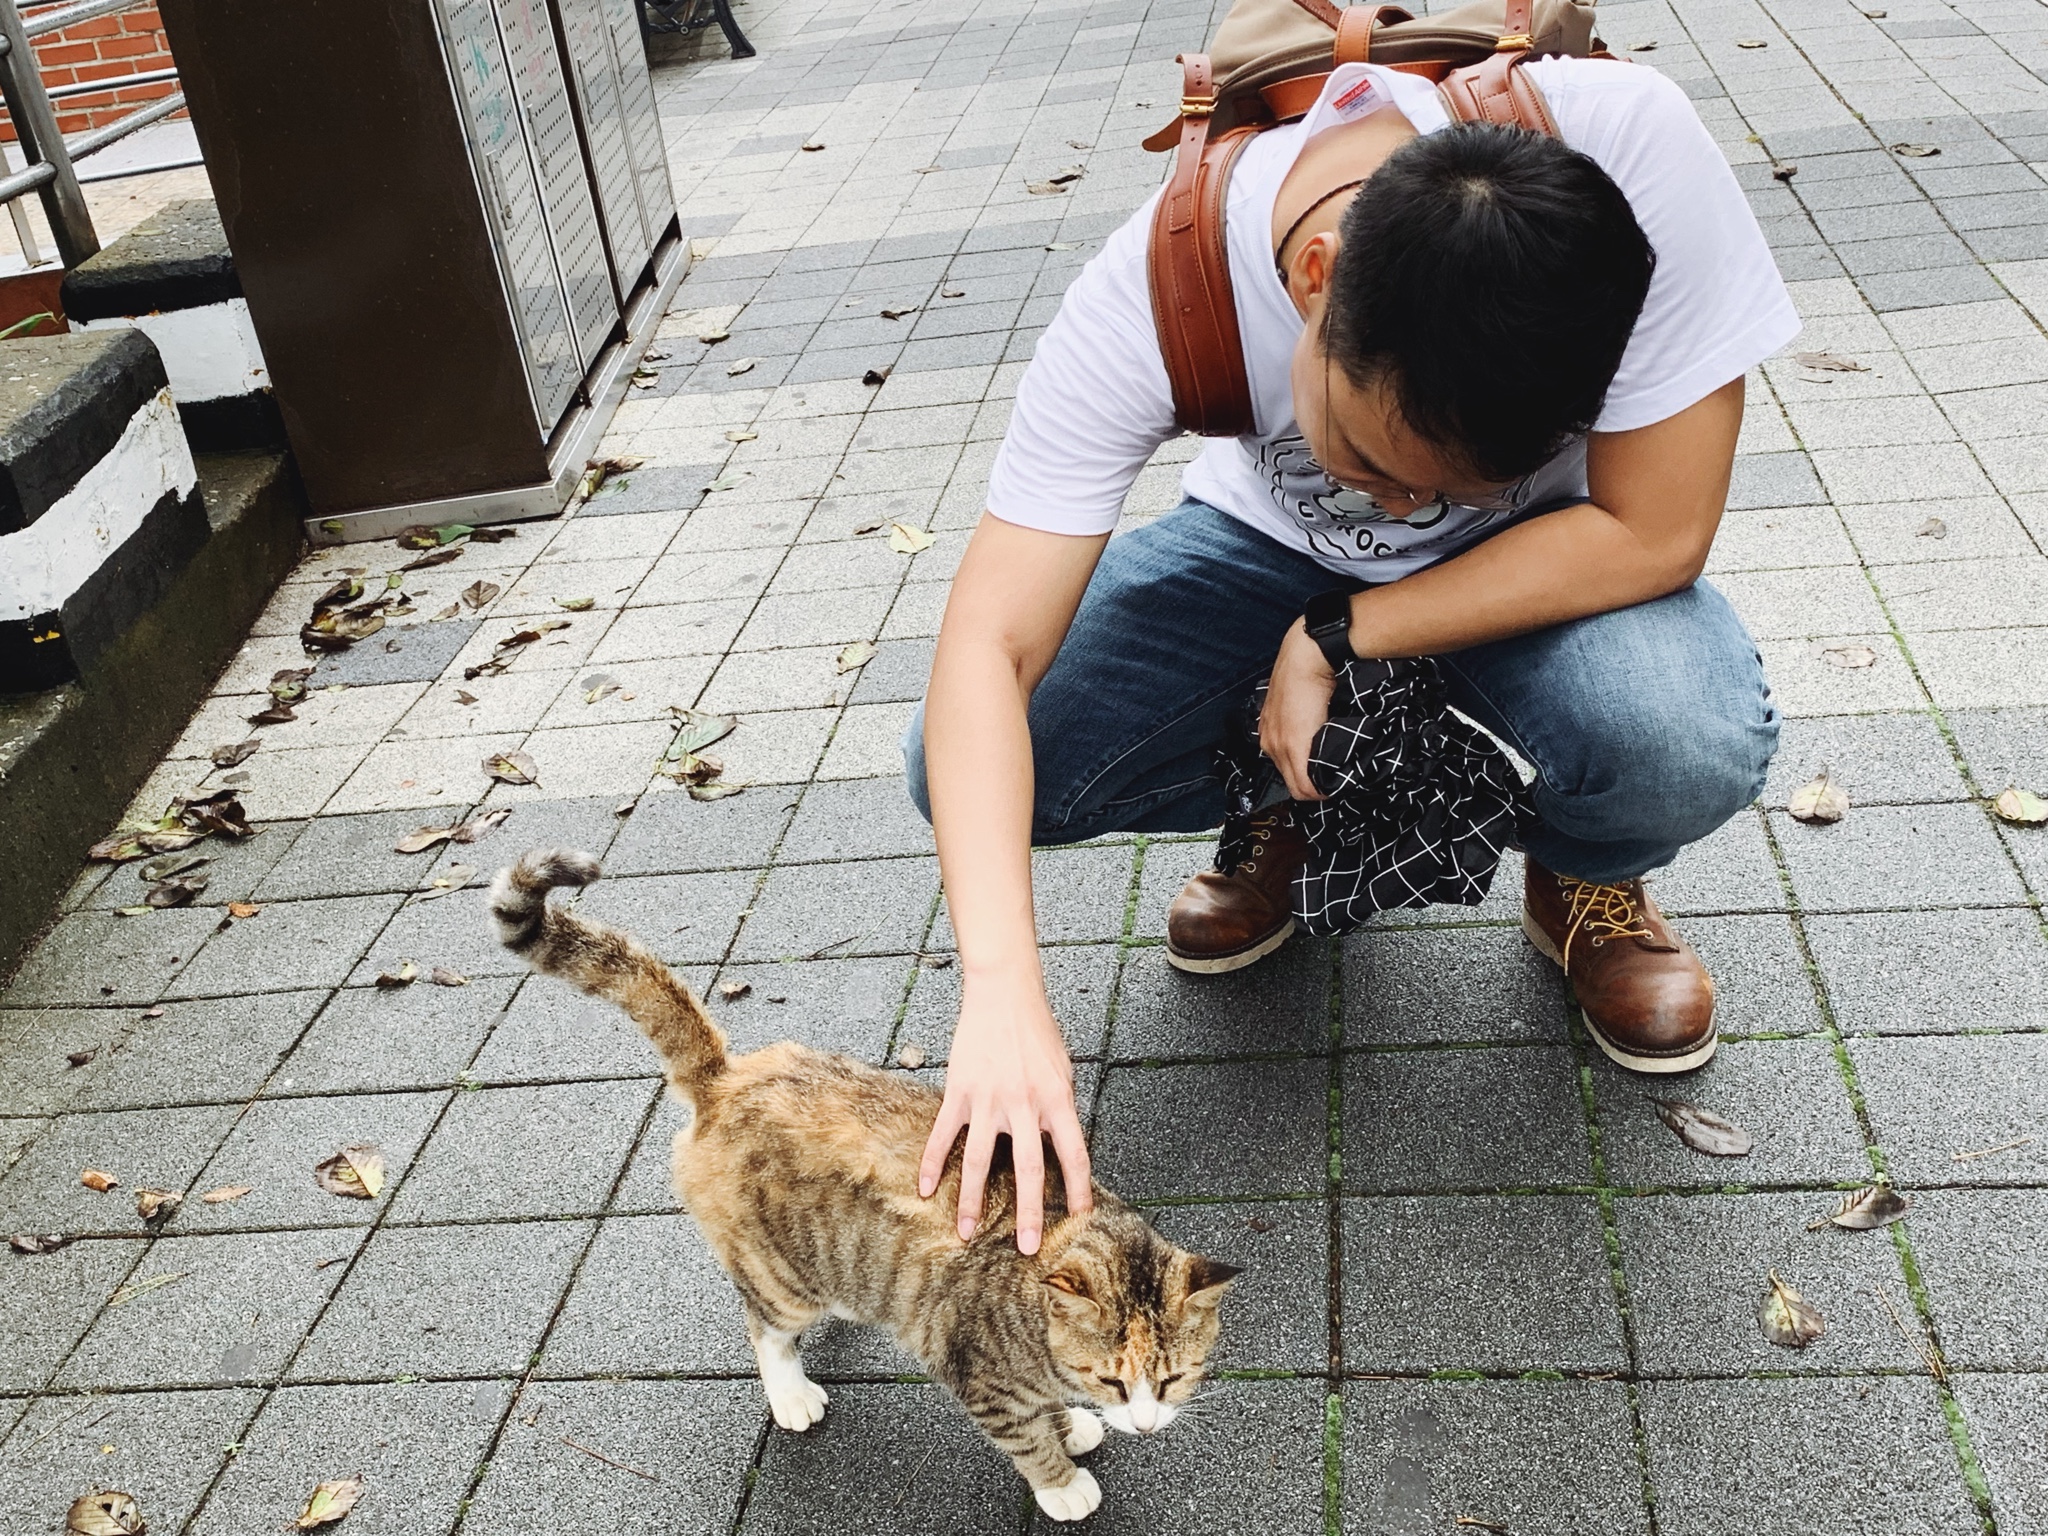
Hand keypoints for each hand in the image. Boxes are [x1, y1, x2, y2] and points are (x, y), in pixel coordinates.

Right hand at [918, 971, 1092, 1253]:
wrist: (1004, 994)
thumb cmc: (1037, 1031)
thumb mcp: (1063, 1069)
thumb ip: (1060, 1108)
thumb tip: (1060, 1144)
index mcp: (1057, 1099)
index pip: (1074, 1153)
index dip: (1080, 1187)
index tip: (1081, 1217)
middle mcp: (1024, 1104)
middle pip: (1028, 1168)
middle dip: (1029, 1212)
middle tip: (1028, 1248)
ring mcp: (988, 1100)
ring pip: (977, 1160)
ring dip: (970, 1201)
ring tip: (964, 1234)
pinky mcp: (959, 1092)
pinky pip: (943, 1134)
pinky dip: (931, 1162)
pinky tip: (923, 1189)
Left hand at [1259, 618, 1338, 800]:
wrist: (1308, 657)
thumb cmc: (1308, 670)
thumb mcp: (1301, 699)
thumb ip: (1305, 719)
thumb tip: (1322, 729)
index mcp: (1270, 730)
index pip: (1285, 768)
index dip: (1307, 775)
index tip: (1325, 773)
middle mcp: (1269, 741)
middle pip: (1290, 781)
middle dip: (1313, 785)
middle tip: (1334, 781)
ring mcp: (1277, 745)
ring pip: (1298, 787)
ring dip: (1318, 787)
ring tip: (1336, 780)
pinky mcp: (1292, 747)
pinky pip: (1305, 785)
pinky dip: (1320, 789)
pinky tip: (1334, 783)